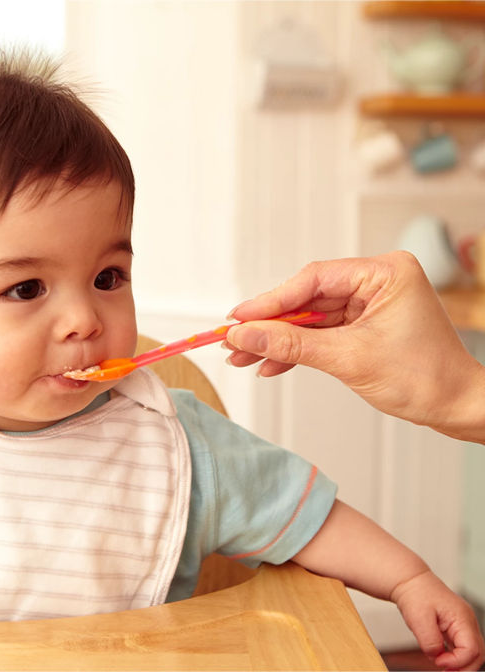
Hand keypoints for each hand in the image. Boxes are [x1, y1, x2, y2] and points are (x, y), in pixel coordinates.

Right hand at [226, 251, 484, 442]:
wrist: (455, 407)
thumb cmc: (424, 378)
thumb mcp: (349, 359)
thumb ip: (292, 345)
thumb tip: (244, 336)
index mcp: (383, 273)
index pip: (313, 281)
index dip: (270, 301)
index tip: (238, 318)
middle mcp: (374, 281)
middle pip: (306, 299)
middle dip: (270, 325)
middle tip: (233, 340)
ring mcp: (367, 303)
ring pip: (308, 318)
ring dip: (277, 341)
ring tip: (243, 358)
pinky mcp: (361, 324)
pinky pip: (319, 333)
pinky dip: (296, 351)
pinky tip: (270, 364)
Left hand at [390, 570, 484, 670]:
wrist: (409, 580)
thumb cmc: (414, 593)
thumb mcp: (417, 618)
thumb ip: (429, 641)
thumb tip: (437, 657)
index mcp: (462, 617)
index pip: (471, 649)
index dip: (457, 661)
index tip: (438, 662)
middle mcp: (467, 621)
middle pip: (477, 654)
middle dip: (462, 666)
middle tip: (444, 670)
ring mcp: (463, 624)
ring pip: (472, 652)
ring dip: (460, 663)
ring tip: (443, 667)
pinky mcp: (455, 627)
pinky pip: (462, 647)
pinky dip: (455, 656)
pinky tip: (442, 659)